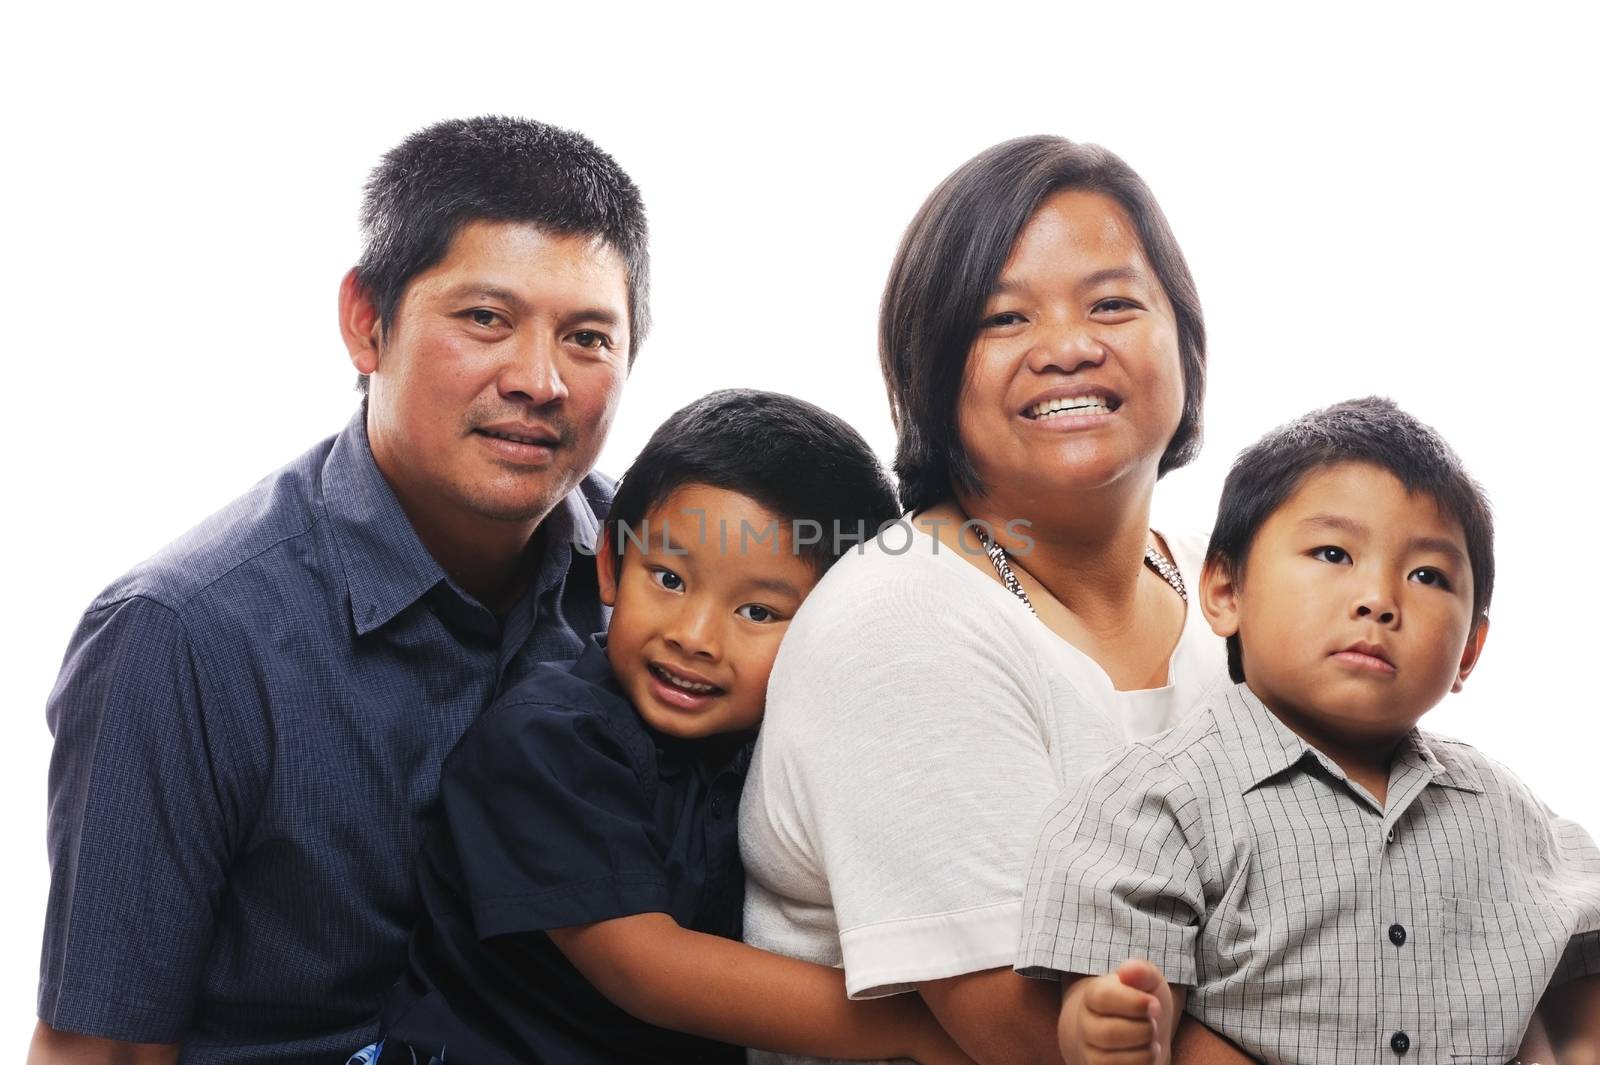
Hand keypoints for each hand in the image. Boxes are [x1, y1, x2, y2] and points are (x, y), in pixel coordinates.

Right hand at [1060, 959, 1175, 1064]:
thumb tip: (1128, 971)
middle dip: (1143, 1031)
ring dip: (1144, 1052)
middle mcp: (1084, 1025)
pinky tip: (1144, 1055)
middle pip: (1109, 1033)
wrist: (1132, 1033)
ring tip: (1150, 1041)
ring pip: (1111, 1060)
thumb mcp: (1148, 983)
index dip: (1135, 1003)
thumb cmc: (1141, 1004)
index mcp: (1092, 995)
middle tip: (1153, 1025)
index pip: (1103, 998)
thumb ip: (1142, 972)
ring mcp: (1088, 1051)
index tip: (1154, 1005)